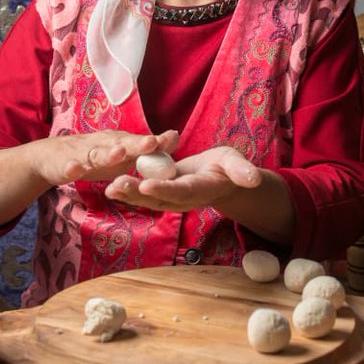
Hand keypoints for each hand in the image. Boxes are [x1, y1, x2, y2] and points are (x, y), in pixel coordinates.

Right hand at [57, 129, 179, 183]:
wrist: (52, 157)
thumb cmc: (94, 156)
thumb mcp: (121, 154)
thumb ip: (145, 150)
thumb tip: (175, 138)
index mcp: (119, 143)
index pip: (140, 141)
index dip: (156, 141)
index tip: (173, 137)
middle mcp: (104, 144)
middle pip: (122, 144)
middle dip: (137, 144)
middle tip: (152, 142)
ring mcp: (84, 153)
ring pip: (97, 154)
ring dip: (108, 153)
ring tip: (119, 153)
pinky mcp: (66, 164)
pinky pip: (70, 166)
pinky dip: (72, 167)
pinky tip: (74, 169)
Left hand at [103, 145, 261, 211]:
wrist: (223, 179)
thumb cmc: (230, 169)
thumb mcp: (238, 164)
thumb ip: (243, 171)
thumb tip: (254, 179)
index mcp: (200, 189)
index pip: (181, 190)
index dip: (164, 189)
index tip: (147, 185)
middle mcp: (183, 198)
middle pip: (158, 198)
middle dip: (137, 194)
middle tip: (117, 187)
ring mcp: (172, 198)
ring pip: (147, 199)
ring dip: (128, 194)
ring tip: (109, 188)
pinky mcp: (164, 193)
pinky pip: (144, 194)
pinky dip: (128, 191)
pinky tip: (111, 186)